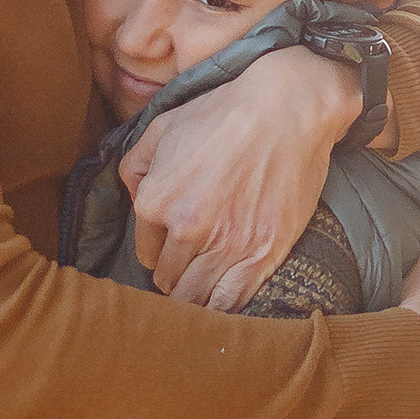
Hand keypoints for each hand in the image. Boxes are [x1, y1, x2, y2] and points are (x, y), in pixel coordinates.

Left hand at [122, 48, 361, 308]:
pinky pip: (230, 303)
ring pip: (195, 298)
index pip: (146, 251)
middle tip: (189, 267)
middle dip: (176, 274)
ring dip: (195, 296)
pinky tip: (222, 302)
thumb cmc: (224, 112)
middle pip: (168, 279)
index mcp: (155, 201)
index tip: (171, 247)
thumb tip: (133, 196)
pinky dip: (221, 310)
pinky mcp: (263, 254)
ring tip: (203, 286)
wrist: (286, 108)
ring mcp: (226, 245)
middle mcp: (186, 229)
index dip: (159, 248)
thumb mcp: (163, 126)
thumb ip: (135, 165)